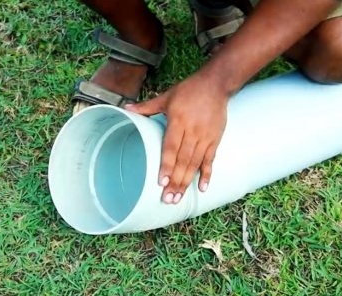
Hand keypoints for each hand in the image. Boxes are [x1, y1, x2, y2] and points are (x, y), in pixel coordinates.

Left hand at [125, 74, 228, 203]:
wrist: (216, 84)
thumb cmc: (189, 90)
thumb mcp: (166, 97)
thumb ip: (146, 107)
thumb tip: (126, 109)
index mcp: (178, 121)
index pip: (171, 147)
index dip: (166, 165)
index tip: (161, 182)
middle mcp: (192, 131)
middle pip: (183, 160)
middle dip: (175, 181)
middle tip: (168, 199)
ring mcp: (205, 137)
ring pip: (195, 163)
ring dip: (187, 182)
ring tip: (179, 198)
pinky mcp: (215, 139)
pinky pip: (210, 160)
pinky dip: (207, 174)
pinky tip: (202, 188)